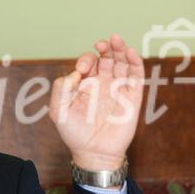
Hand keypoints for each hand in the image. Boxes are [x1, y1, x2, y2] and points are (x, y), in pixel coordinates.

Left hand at [49, 35, 144, 170]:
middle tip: (103, 43)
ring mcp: (119, 90)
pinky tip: (131, 52)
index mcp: (86, 84)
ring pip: (123, 63)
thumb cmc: (74, 133)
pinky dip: (135, 63)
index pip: (90, 62)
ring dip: (121, 50)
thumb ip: (61, 89)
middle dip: (106, 48)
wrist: (92, 153)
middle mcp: (103, 84)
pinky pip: (136, 77)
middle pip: (108, 58)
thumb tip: (76, 73)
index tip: (81, 69)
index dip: (87, 59)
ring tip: (116, 40)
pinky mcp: (133, 98)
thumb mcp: (58, 110)